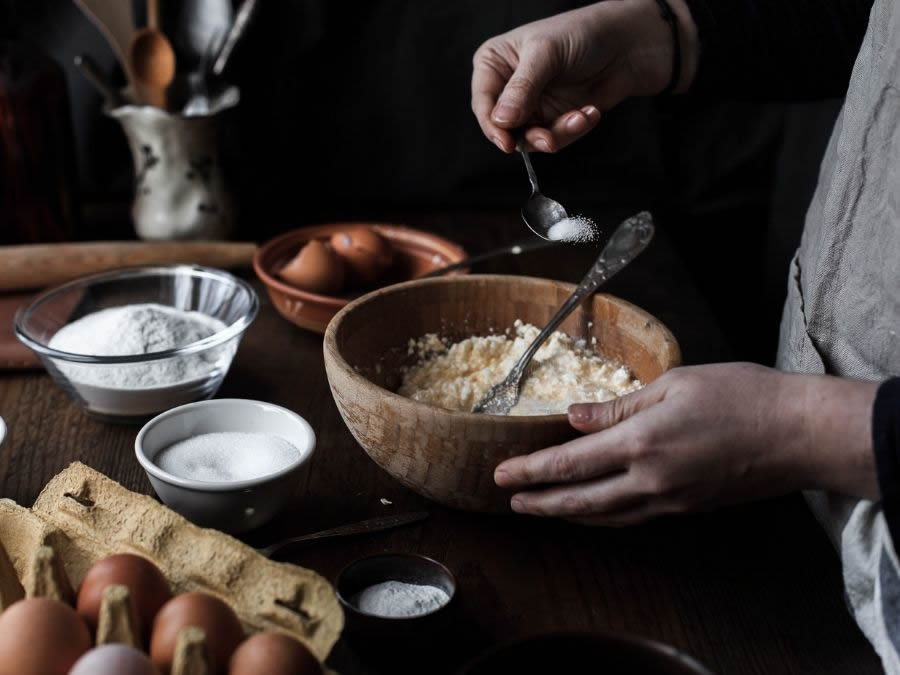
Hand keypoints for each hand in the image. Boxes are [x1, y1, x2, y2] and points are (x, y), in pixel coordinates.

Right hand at [471, 0, 698, 153]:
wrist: (632, 41)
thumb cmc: (585, 33)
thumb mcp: (546, 54)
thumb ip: (522, 88)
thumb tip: (501, 120)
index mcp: (496, 62)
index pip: (483, 102)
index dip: (493, 125)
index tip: (507, 142)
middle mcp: (512, 86)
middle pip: (505, 128)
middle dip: (530, 136)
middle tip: (549, 140)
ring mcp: (536, 103)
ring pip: (532, 137)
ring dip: (558, 133)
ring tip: (580, 118)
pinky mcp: (558, 117)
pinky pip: (557, 137)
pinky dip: (574, 129)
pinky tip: (590, 112)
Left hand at [494, 363, 878, 524]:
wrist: (799, 433)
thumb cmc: (741, 396)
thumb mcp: (674, 384)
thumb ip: (619, 406)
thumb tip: (574, 417)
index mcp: (641, 442)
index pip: (570, 463)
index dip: (532, 471)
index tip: (502, 474)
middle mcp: (650, 479)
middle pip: (579, 499)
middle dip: (539, 502)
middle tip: (510, 502)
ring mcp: (670, 499)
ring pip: (605, 516)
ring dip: (567, 514)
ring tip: (542, 509)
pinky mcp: (688, 507)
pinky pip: (633, 518)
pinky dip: (603, 516)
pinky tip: (593, 510)